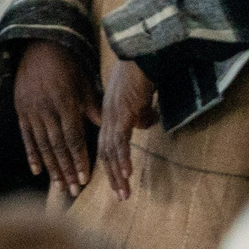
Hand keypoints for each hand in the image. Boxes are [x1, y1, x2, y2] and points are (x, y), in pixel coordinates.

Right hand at [13, 40, 100, 197]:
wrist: (38, 48)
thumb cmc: (67, 67)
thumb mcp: (84, 84)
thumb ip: (92, 108)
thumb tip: (107, 129)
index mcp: (65, 104)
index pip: (73, 138)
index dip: (79, 159)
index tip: (86, 178)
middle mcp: (47, 111)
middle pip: (58, 146)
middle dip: (67, 170)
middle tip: (74, 191)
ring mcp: (31, 113)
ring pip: (42, 145)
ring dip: (51, 167)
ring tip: (58, 186)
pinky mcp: (21, 112)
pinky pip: (27, 137)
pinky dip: (31, 155)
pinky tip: (37, 171)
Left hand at [98, 58, 158, 200]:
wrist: (143, 52)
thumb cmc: (143, 70)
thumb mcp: (140, 96)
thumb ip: (140, 111)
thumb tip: (144, 124)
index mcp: (109, 113)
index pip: (106, 144)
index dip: (110, 164)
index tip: (116, 182)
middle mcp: (107, 116)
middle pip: (105, 153)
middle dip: (112, 177)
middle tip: (121, 196)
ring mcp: (113, 115)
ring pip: (111, 151)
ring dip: (118, 175)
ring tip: (124, 193)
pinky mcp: (123, 113)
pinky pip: (120, 141)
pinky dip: (123, 159)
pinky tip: (127, 174)